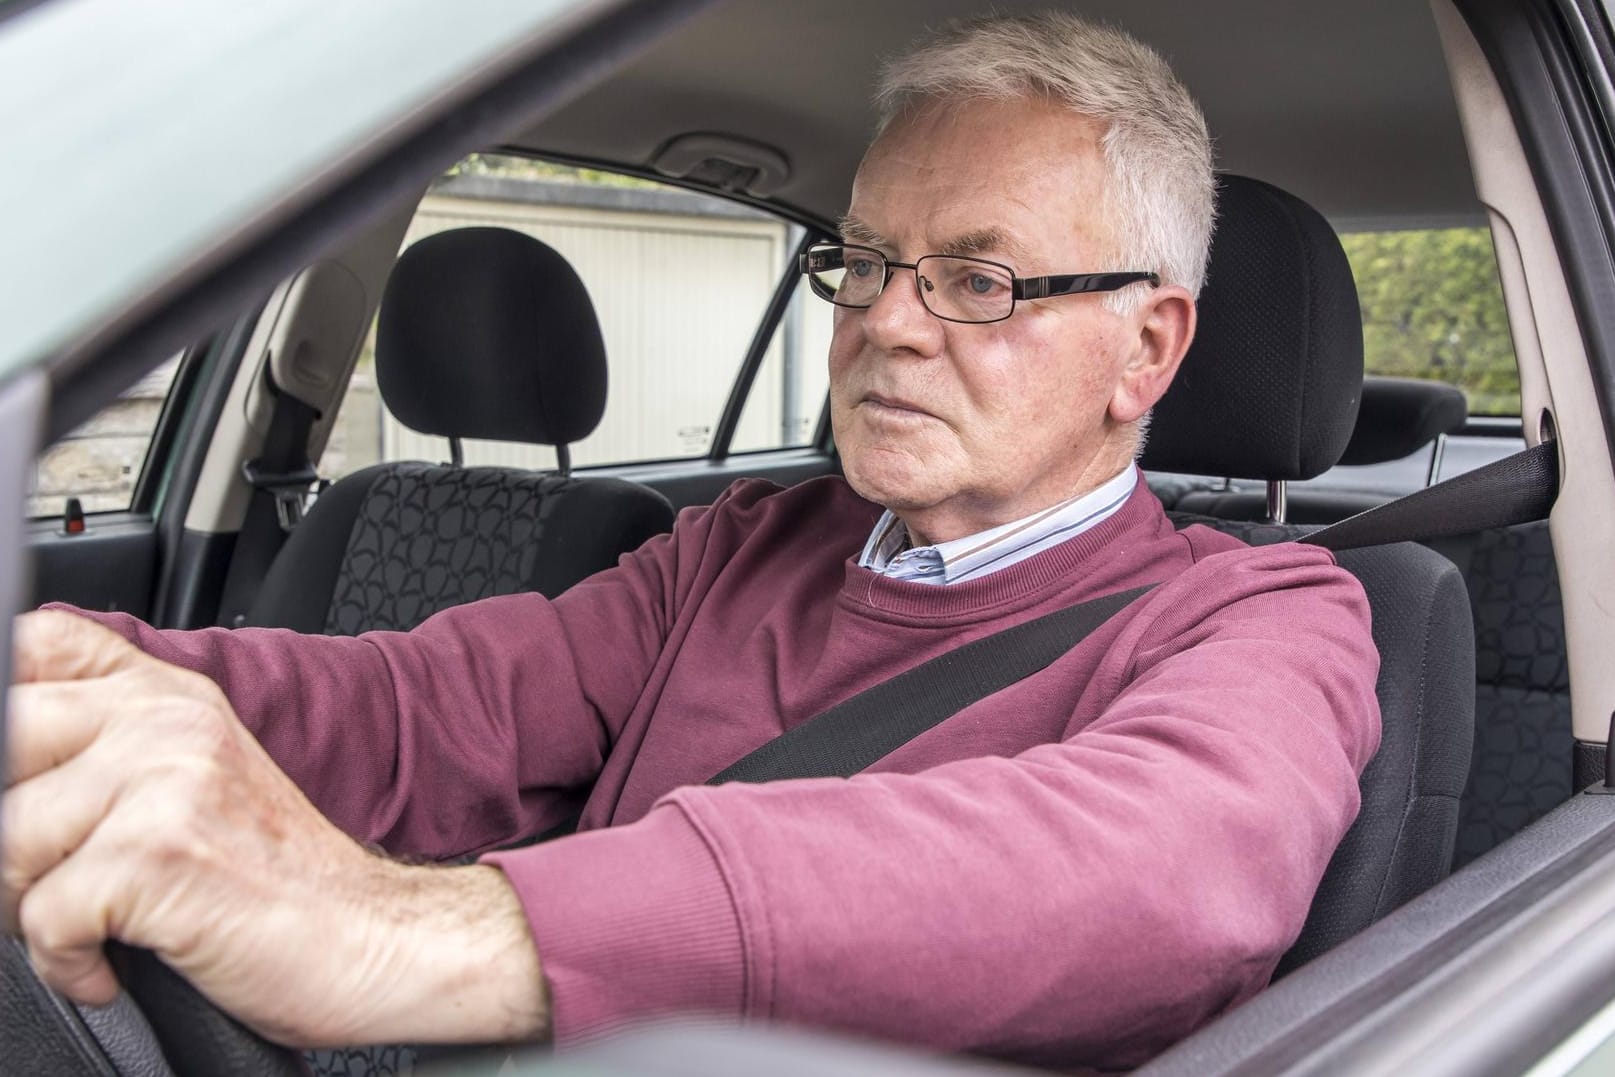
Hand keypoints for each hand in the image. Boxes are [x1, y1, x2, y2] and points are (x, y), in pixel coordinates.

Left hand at [2, 610, 548, 1046]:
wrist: (372, 941)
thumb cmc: (281, 885)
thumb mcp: (197, 784)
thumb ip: (112, 749)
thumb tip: (6, 772)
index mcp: (170, 695)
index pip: (37, 644)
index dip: (3, 701)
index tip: (20, 774)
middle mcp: (169, 718)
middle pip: (4, 742)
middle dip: (6, 835)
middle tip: (47, 880)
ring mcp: (168, 776)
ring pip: (6, 839)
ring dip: (27, 909)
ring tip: (90, 927)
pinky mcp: (160, 851)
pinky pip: (42, 916)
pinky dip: (66, 964)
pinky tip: (112, 966)